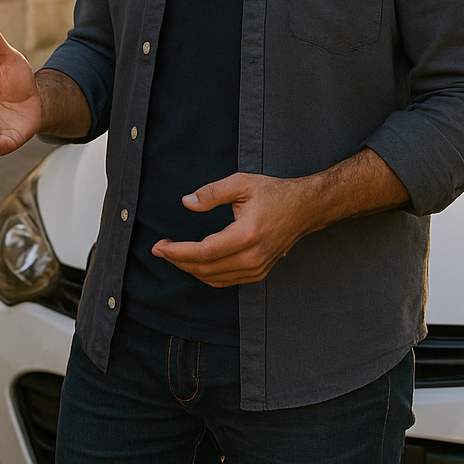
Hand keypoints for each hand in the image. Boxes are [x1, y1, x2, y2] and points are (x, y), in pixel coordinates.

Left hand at [151, 151, 409, 286]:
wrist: (305, 209)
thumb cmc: (274, 193)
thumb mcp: (241, 183)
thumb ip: (212, 193)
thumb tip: (186, 202)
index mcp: (246, 235)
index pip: (203, 252)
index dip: (177, 252)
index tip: (158, 246)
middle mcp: (252, 257)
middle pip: (205, 269)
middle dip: (178, 261)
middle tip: (160, 249)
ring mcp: (257, 269)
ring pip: (214, 278)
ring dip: (190, 269)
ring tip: (173, 254)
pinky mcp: (259, 272)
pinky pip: (226, 280)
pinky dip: (206, 274)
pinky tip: (194, 262)